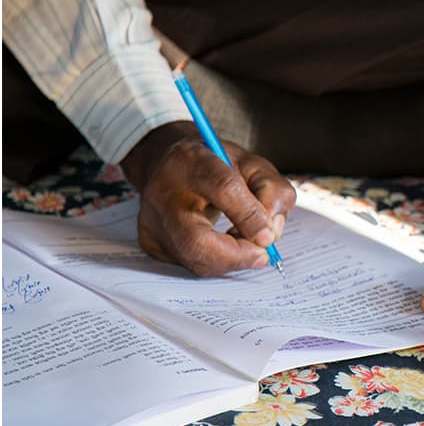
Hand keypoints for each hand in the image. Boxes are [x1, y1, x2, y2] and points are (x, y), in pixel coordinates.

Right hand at [121, 122, 296, 275]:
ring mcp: (152, 220)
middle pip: (196, 240)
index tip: (269, 236)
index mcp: (192, 161)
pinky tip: (223, 245)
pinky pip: (189, 264)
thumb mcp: (253, 166)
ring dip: (230, 260)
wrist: (171, 166)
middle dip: (236, 256)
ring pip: (195, 260)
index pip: (224, 189)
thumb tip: (271, 233)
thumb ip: (273, 192)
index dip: (250, 217)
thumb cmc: (217, 166)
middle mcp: (164, 191)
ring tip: (245, 245)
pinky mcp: (150, 241)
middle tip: (262, 255)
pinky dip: (215, 261)